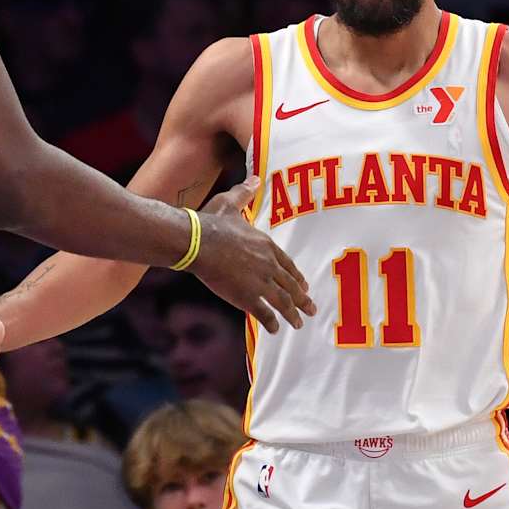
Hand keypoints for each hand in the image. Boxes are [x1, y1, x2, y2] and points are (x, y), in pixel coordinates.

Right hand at [189, 180, 314, 332]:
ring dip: (292, 314)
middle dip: (302, 299)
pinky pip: (264, 313)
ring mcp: (260, 282)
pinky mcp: (247, 297)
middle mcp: (268, 265)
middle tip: (311, 309)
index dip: (296, 277)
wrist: (197, 242)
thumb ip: (245, 193)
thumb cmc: (211, 222)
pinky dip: (271, 322)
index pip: (287, 264)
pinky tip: (275, 330)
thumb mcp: (230, 203)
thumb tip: (255, 179)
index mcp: (266, 245)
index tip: (304, 286)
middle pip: (290, 285)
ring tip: (299, 323)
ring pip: (283, 302)